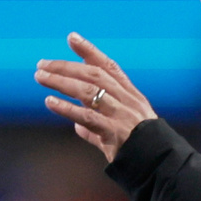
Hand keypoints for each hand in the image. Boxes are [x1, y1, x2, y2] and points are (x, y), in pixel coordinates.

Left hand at [35, 32, 157, 161]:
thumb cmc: (141, 146)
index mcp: (131, 94)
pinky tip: (50, 102)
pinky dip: (66, 108)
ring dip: (61, 82)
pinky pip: (87, 117)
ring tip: (41, 78)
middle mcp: (126, 100)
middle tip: (42, 64)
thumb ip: (97, 124)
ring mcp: (121, 114)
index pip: (109, 66)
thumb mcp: (122, 127)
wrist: (159, 163)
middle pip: (94, 75)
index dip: (90, 51)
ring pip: (88, 91)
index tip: (71, 38)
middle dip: (66, 66)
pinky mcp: (114, 132)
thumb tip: (77, 125)